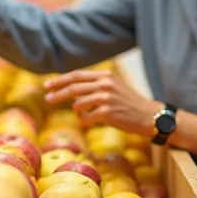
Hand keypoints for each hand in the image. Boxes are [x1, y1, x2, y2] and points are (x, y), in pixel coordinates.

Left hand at [43, 70, 160, 136]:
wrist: (149, 116)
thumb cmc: (129, 103)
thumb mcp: (113, 87)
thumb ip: (94, 86)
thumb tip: (71, 90)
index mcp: (105, 75)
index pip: (77, 75)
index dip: (60, 80)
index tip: (47, 86)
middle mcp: (105, 84)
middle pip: (73, 88)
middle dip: (57, 94)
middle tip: (47, 99)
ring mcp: (106, 98)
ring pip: (78, 104)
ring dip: (76, 111)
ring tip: (82, 114)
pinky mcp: (108, 113)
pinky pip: (86, 118)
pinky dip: (84, 121)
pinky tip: (89, 121)